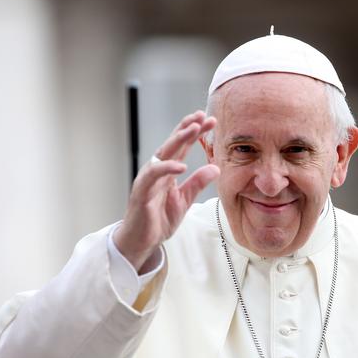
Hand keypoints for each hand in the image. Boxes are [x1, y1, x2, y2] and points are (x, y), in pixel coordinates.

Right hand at [114, 111, 218, 272]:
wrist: (142, 240)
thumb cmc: (159, 219)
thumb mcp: (185, 199)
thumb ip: (197, 183)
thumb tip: (215, 167)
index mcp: (167, 171)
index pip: (182, 146)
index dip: (194, 132)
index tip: (210, 120)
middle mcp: (157, 170)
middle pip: (173, 143)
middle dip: (188, 128)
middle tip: (203, 116)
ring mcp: (148, 179)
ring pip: (163, 153)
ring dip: (178, 140)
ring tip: (194, 129)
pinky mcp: (141, 191)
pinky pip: (153, 176)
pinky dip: (166, 168)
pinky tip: (181, 165)